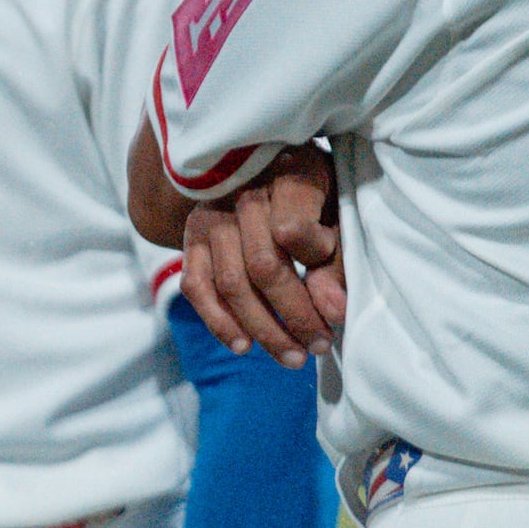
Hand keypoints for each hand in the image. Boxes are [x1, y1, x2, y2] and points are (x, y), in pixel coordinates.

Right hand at [180, 150, 344, 365]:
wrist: (262, 171)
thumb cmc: (313, 199)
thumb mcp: (337, 215)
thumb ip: (336, 261)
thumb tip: (333, 312)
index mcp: (288, 175)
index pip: (293, 226)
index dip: (315, 260)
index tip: (335, 294)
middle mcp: (242, 193)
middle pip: (263, 265)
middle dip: (295, 315)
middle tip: (319, 346)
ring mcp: (210, 216)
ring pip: (230, 283)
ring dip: (262, 329)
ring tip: (293, 357)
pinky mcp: (191, 239)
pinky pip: (195, 286)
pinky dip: (218, 321)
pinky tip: (244, 346)